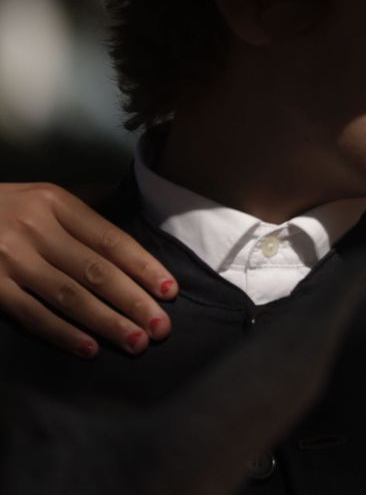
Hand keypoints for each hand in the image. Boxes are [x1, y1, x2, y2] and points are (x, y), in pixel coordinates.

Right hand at [0, 182, 176, 357]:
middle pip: (96, 271)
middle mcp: (34, 229)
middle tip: (162, 327)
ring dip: (106, 322)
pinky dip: (62, 333)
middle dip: (133, 301)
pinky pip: (31, 314)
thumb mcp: (41, 195)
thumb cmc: (2, 207)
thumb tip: (130, 207)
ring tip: (136, 342)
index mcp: (55, 203)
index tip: (170, 291)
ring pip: (68, 296)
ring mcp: (9, 260)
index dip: (143, 267)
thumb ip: (84, 207)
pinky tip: (89, 348)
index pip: (111, 239)